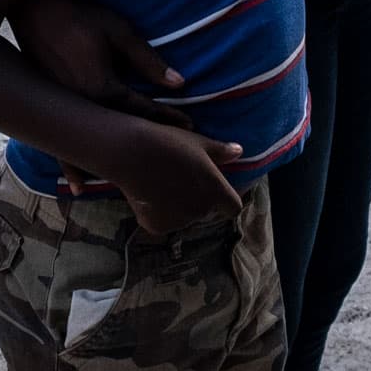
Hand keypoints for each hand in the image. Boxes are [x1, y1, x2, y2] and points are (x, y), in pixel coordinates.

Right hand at [6, 0, 189, 188]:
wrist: (32, 14)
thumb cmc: (77, 17)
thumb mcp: (118, 32)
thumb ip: (147, 59)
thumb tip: (178, 83)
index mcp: (104, 88)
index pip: (144, 111)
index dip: (168, 118)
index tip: (191, 127)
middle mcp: (84, 107)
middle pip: (123, 134)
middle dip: (150, 144)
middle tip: (175, 156)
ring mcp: (65, 112)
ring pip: (96, 146)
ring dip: (117, 161)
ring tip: (138, 179)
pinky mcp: (51, 111)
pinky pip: (65, 144)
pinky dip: (73, 166)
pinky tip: (78, 186)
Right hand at [103, 121, 244, 235]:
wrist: (132, 154)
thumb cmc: (169, 143)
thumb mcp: (199, 143)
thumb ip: (221, 152)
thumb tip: (239, 152)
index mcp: (215, 191)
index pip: (233, 207)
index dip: (227, 199)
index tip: (217, 189)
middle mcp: (201, 211)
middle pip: (207, 210)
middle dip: (199, 199)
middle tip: (182, 179)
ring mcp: (179, 221)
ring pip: (185, 217)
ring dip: (180, 207)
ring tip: (163, 184)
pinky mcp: (158, 227)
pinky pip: (164, 222)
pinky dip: (159, 213)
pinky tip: (150, 195)